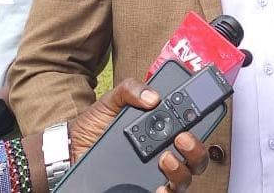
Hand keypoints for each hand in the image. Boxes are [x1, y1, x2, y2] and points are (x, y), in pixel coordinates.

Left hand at [68, 78, 208, 192]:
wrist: (72, 148)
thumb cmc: (95, 125)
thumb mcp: (112, 100)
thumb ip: (131, 89)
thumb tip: (153, 97)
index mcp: (161, 130)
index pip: (191, 129)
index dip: (202, 123)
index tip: (201, 113)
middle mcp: (164, 154)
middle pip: (196, 159)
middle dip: (196, 150)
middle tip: (182, 138)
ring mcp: (155, 174)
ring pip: (184, 180)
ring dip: (181, 171)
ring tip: (164, 158)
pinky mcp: (142, 188)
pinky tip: (159, 187)